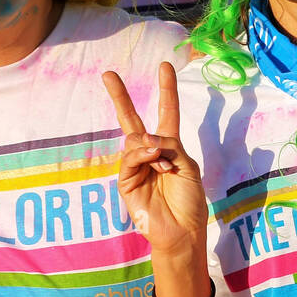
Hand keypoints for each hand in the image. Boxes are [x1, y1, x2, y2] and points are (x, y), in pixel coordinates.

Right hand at [103, 61, 207, 256]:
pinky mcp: (125, 180)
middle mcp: (150, 153)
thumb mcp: (188, 166)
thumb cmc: (189, 201)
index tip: (165, 66)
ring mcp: (135, 166)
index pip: (166, 111)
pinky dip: (143, 156)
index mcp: (169, 147)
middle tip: (107, 74)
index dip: (166, 89)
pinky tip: (155, 162)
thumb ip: (170, 146)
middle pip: (132, 119)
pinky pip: (130, 158)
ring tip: (164, 166)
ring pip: (135, 140)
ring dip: (152, 149)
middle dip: (119, 96)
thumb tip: (145, 138)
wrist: (181, 231)